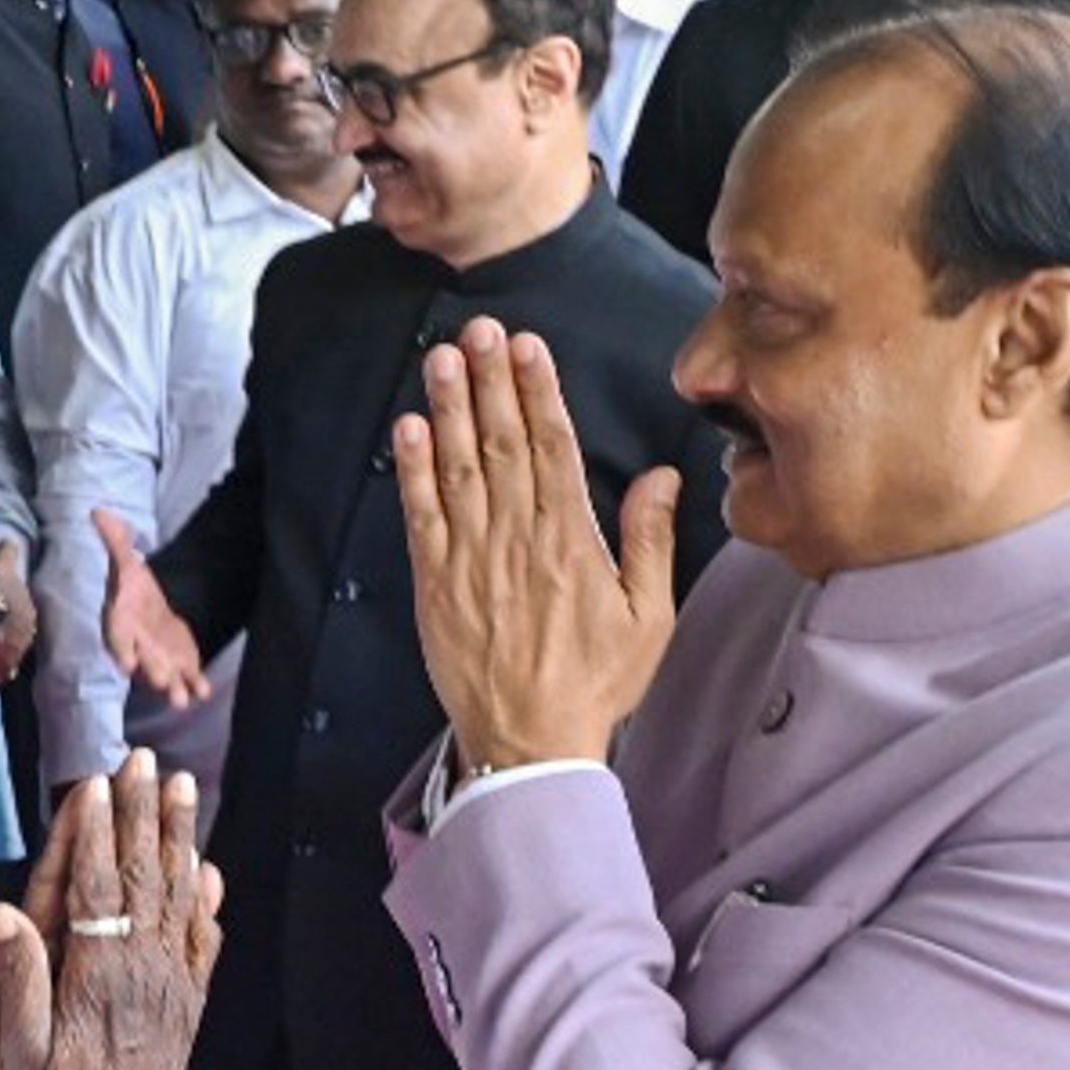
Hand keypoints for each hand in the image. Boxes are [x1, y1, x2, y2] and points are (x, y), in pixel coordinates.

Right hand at [0, 754, 219, 1069]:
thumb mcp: (17, 1051)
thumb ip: (12, 979)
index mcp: (97, 978)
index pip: (95, 887)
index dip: (94, 831)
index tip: (95, 784)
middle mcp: (144, 973)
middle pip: (145, 876)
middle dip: (143, 812)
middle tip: (145, 761)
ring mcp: (173, 986)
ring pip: (180, 895)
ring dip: (179, 837)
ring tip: (183, 789)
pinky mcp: (188, 1004)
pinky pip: (202, 939)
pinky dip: (205, 898)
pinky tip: (207, 871)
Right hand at [91, 511, 208, 703]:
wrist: (149, 607)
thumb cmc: (132, 587)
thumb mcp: (126, 560)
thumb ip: (115, 539)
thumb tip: (98, 510)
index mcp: (122, 621)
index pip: (118, 636)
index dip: (122, 648)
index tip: (125, 663)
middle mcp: (137, 644)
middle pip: (142, 660)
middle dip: (151, 671)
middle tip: (160, 681)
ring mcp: (158, 657)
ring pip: (163, 674)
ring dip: (172, 687)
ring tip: (181, 701)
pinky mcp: (178, 663)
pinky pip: (185, 676)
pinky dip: (193, 684)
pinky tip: (203, 691)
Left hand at [394, 315, 681, 774]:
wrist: (530, 741)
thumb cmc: (595, 683)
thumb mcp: (649, 616)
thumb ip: (651, 540)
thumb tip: (660, 475)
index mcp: (573, 541)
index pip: (554, 446)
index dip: (538, 390)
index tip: (527, 346)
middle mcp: (518, 540)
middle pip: (503, 442)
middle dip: (489, 380)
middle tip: (478, 328)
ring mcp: (471, 560)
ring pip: (460, 467)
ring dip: (450, 408)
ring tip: (441, 357)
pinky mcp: (435, 585)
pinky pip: (421, 515)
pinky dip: (414, 470)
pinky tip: (409, 428)